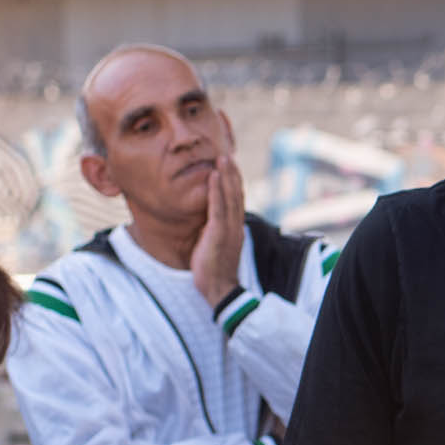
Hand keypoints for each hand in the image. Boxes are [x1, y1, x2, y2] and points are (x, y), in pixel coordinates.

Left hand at [191, 156, 245, 307]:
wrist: (219, 289)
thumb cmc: (214, 271)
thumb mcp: (216, 247)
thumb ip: (215, 232)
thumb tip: (207, 223)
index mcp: (236, 229)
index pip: (237, 201)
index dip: (234, 182)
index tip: (229, 167)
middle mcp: (236, 226)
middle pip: (237, 194)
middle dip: (233, 174)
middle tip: (227, 155)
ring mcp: (230, 229)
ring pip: (230, 197)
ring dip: (226, 176)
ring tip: (222, 158)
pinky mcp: (219, 234)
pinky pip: (218, 208)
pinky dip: (216, 190)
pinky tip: (213, 176)